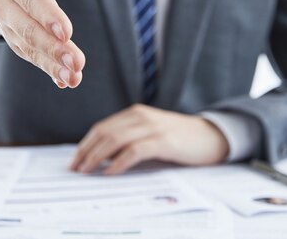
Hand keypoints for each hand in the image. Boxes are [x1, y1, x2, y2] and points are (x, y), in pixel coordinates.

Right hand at [0, 0, 106, 87]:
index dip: (46, 13)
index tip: (66, 32)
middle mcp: (4, 1)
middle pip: (27, 27)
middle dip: (51, 47)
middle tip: (77, 63)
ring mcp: (7, 22)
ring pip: (28, 47)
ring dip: (50, 64)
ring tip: (74, 78)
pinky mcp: (15, 36)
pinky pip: (30, 55)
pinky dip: (47, 69)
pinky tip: (65, 82)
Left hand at [70, 104, 229, 174]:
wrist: (211, 136)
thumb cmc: (178, 139)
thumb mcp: (151, 133)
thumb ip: (130, 138)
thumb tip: (102, 158)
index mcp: (135, 113)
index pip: (102, 127)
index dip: (86, 143)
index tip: (75, 160)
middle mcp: (141, 116)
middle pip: (105, 132)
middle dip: (86, 151)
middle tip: (75, 168)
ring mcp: (153, 127)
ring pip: (116, 139)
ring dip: (97, 156)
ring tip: (87, 170)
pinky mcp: (164, 140)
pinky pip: (135, 150)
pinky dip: (119, 162)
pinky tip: (110, 172)